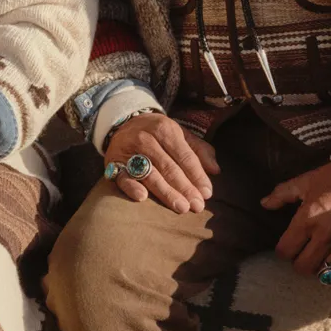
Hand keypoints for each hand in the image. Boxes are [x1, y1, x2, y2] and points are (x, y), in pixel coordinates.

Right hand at [102, 115, 218, 212]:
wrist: (123, 123)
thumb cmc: (158, 134)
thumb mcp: (180, 134)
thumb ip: (200, 150)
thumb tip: (216, 170)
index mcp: (165, 129)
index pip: (185, 156)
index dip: (197, 175)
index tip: (207, 193)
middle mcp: (146, 138)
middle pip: (169, 167)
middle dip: (185, 188)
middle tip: (197, 206)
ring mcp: (129, 150)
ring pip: (150, 174)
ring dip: (166, 192)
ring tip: (181, 207)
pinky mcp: (114, 162)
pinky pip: (123, 177)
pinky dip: (131, 187)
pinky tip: (142, 198)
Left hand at [264, 160, 330, 278]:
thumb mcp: (305, 181)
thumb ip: (282, 194)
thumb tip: (264, 204)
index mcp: (307, 221)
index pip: (285, 251)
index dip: (283, 251)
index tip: (287, 246)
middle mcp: (324, 238)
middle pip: (303, 268)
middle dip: (299, 262)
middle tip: (303, 254)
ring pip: (325, 274)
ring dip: (320, 268)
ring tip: (321, 259)